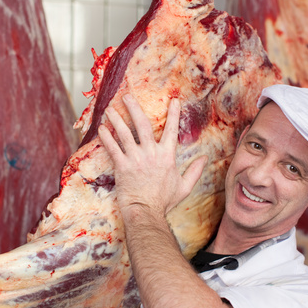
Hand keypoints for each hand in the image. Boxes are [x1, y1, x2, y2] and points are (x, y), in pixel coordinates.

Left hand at [98, 95, 206, 215]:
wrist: (146, 211)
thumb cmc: (164, 201)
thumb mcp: (184, 186)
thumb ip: (195, 171)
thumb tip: (205, 158)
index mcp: (167, 156)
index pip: (172, 130)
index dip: (174, 114)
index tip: (174, 100)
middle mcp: (151, 153)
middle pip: (142, 125)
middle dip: (134, 108)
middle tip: (127, 96)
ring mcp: (135, 158)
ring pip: (124, 133)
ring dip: (116, 119)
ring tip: (109, 109)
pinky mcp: (122, 166)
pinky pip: (112, 148)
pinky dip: (106, 138)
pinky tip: (101, 128)